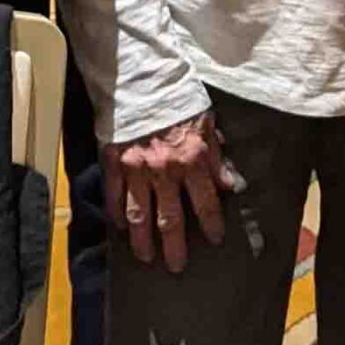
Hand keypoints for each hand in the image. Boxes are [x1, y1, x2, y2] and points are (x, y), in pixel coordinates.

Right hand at [103, 109, 237, 271]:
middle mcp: (165, 171)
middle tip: (177, 267)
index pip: (206, 202)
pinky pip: (115, 197)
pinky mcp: (114, 163)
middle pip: (170, 219)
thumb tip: (230, 183)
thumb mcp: (207, 120)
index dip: (212, 223)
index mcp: (192, 159)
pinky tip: (121, 229)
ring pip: (140, 215)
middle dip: (175, 246)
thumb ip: (217, 155)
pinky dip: (117, 215)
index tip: (215, 239)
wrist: (140, 76)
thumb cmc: (178, 95)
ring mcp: (136, 170)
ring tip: (147, 258)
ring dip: (144, 240)